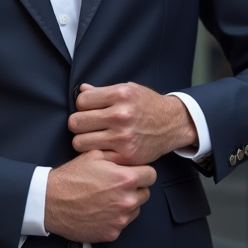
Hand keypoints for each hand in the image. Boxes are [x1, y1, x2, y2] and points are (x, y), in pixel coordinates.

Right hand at [44, 150, 155, 242]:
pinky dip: (114, 219)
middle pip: (145, 193)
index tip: (137, 174)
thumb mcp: (94, 156)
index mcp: (125, 179)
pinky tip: (100, 211)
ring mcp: (120, 219)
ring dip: (126, 204)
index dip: (143, 173)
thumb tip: (127, 157)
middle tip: (117, 187)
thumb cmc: (70, 179)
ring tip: (107, 199)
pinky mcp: (112, 233)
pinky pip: (122, 224)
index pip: (151, 175)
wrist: (51, 202)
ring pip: (135, 210)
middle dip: (135, 189)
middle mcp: (127, 200)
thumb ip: (116, 157)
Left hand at [69, 82, 197, 165]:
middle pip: (76, 122)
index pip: (81, 101)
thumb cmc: (147, 105)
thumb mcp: (128, 90)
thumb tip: (81, 90)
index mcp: (120, 95)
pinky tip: (103, 147)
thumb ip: (102, 91)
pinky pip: (95, 157)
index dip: (82, 105)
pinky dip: (96, 153)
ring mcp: (123, 137)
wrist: (172, 124)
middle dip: (78, 123)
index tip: (89, 109)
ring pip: (79, 142)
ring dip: (83, 140)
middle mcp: (121, 115)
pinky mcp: (126, 156)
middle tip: (87, 125)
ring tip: (93, 137)